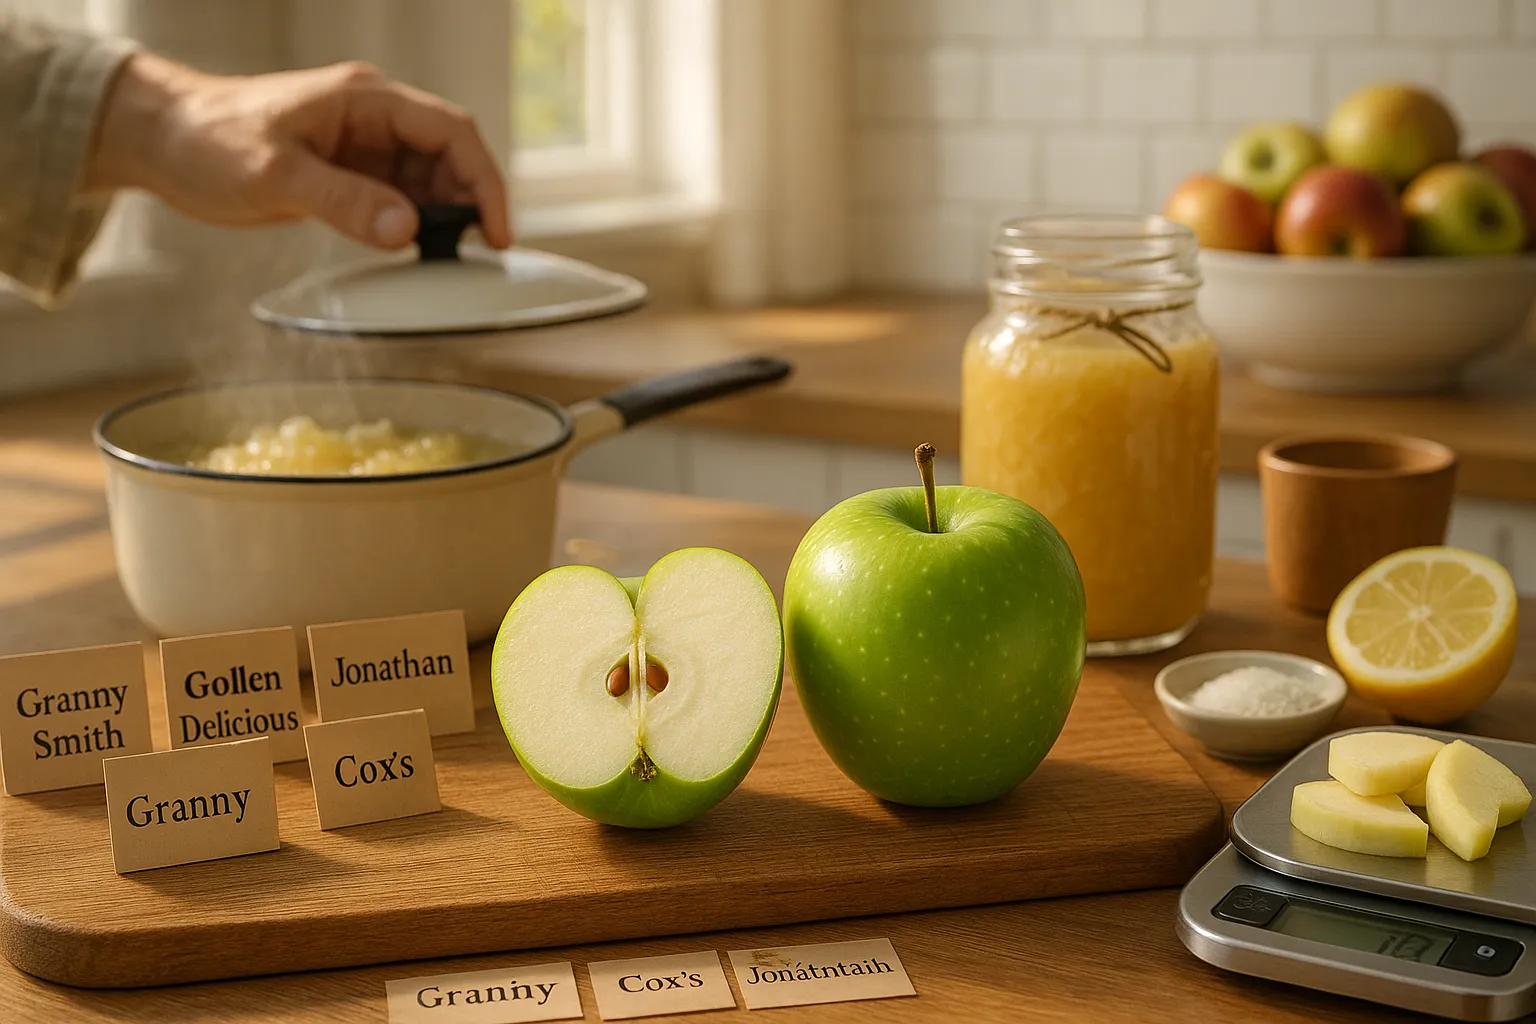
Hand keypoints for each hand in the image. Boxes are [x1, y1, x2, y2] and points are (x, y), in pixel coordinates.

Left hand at [88, 55, 510, 249]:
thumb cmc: (207, 140)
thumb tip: (406, 232)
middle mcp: (372, 119)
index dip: (485, 181)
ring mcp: (362, 147)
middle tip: (472, 255)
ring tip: (444, 259)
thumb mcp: (275, 174)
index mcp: (365, 100)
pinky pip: (399, 199)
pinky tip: (411, 253)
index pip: (452, 132)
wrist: (161, 140)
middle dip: (469, 203)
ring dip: (443, 217)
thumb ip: (344, 202)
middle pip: (450, 157)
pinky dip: (414, 226)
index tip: (496, 232)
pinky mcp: (348, 175)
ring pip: (429, 181)